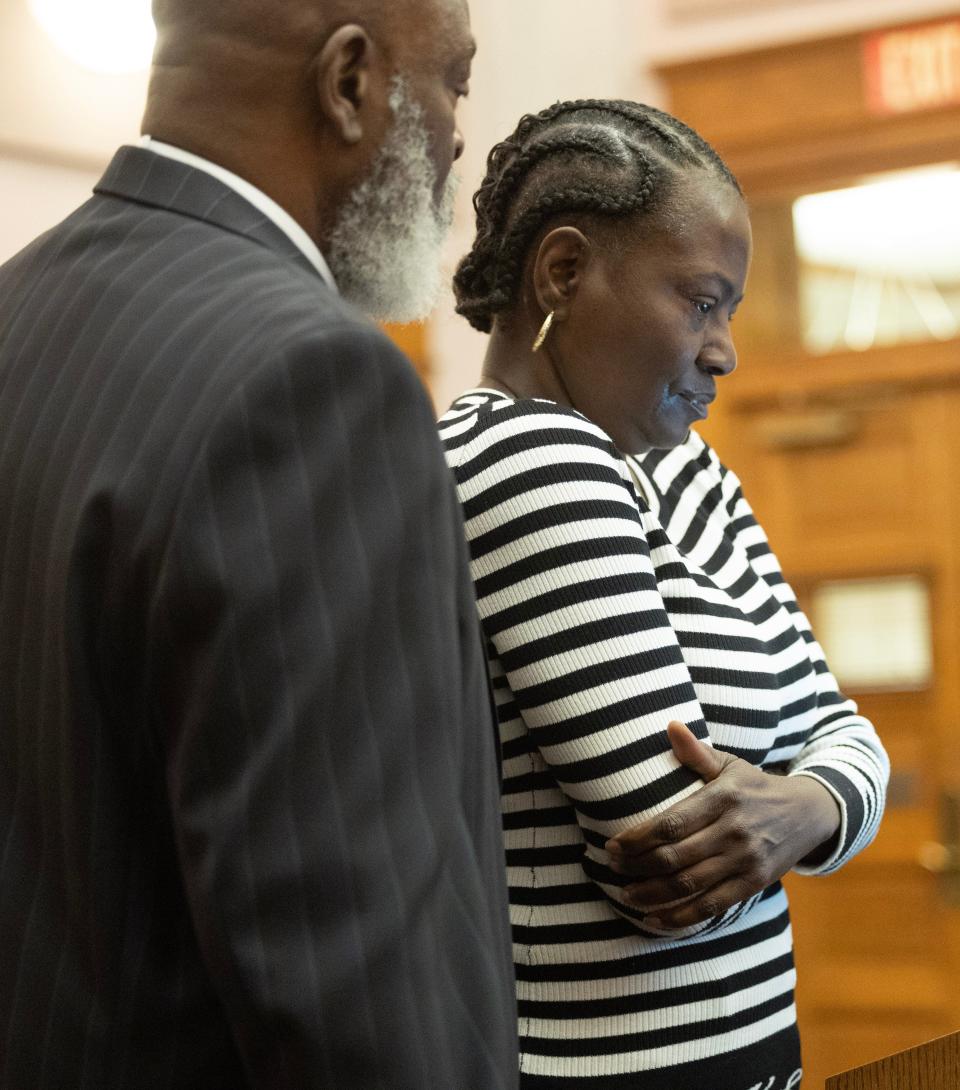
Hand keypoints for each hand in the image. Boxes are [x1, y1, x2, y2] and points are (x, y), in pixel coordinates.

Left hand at [605, 721, 840, 928]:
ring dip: (652, 893)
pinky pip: (712, 906)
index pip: (671, 823)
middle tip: (612, 866)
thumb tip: (670, 725)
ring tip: (627, 893)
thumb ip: (697, 752)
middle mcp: (734, 830)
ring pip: (690, 884)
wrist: (808, 814)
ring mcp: (745, 860)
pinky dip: (681, 916)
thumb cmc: (756, 787)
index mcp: (723, 798)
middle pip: (675, 856)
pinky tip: (655, 918)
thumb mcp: (731, 765)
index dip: (637, 838)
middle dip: (637, 865)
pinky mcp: (753, 883)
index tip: (612, 844)